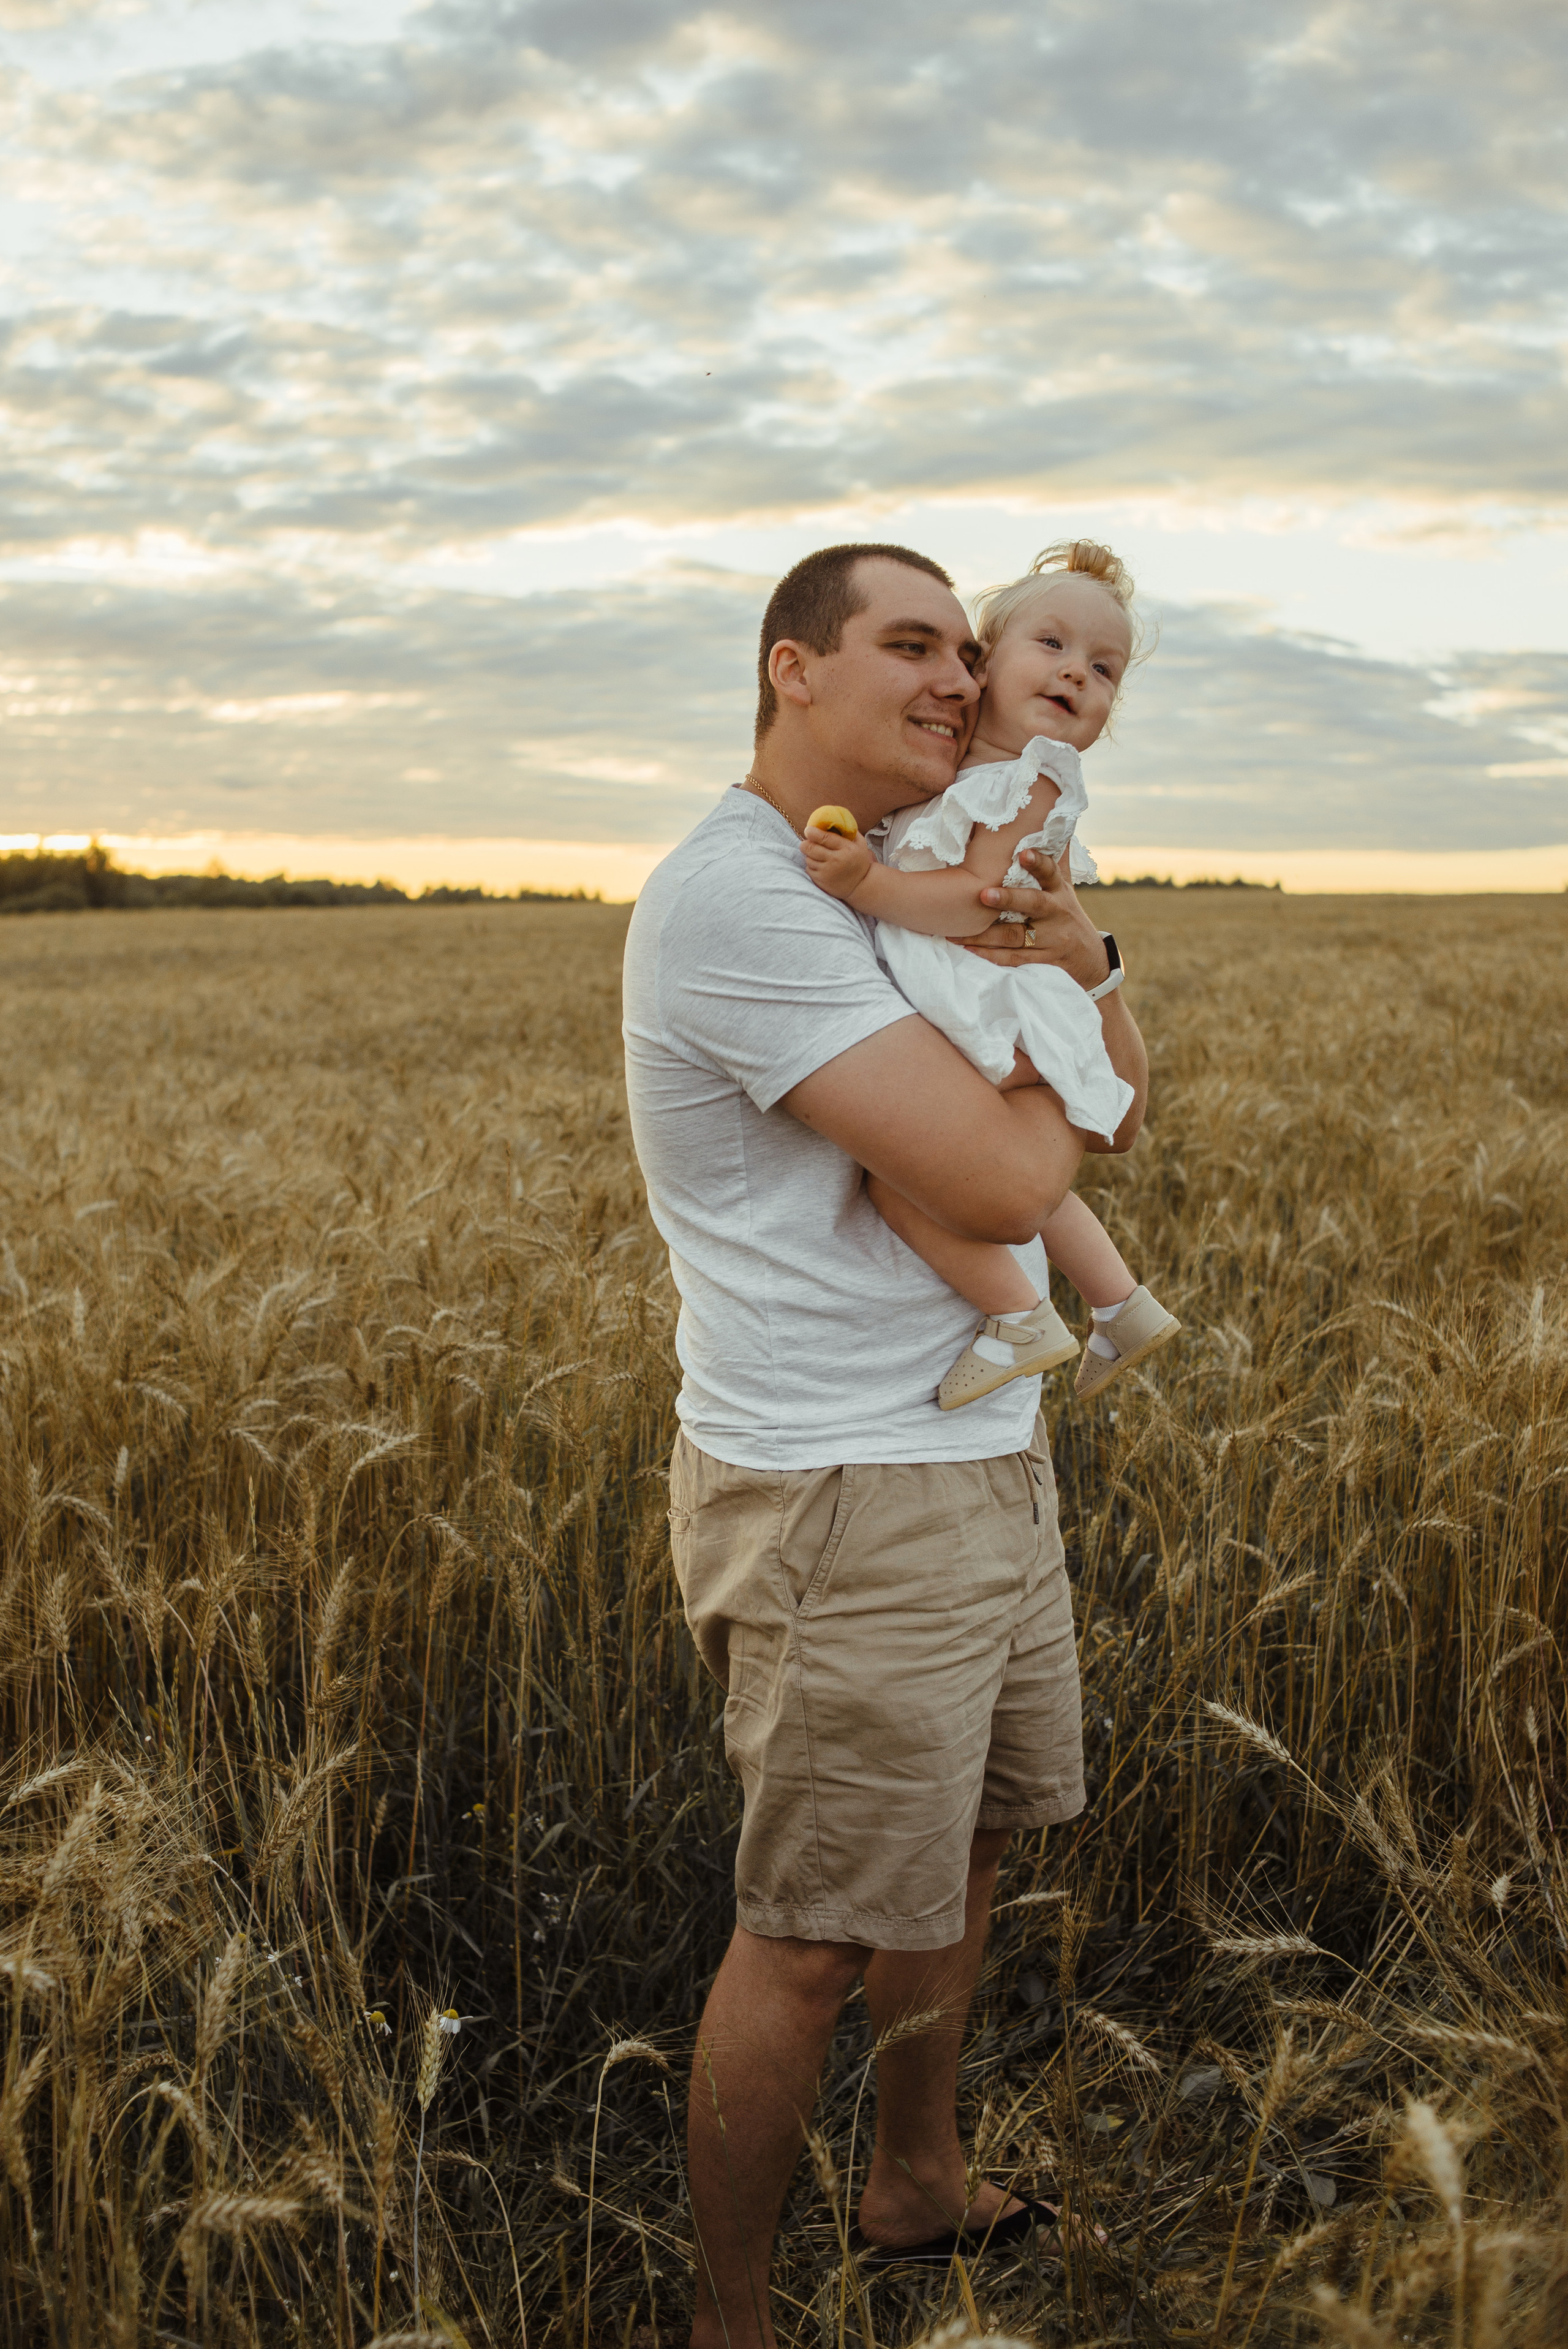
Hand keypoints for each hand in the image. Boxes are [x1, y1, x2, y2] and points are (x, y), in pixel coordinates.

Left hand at [802, 823, 874, 901]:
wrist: (861, 885)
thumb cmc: (859, 860)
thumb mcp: (860, 843)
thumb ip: (848, 831)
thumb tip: (834, 819)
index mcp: (846, 848)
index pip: (824, 837)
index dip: (812, 832)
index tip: (808, 830)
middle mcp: (835, 860)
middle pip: (811, 848)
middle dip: (806, 843)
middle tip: (807, 841)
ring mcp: (827, 872)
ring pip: (808, 858)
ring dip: (810, 855)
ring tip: (818, 855)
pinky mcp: (821, 881)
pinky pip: (808, 869)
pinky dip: (811, 865)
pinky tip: (820, 865)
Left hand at [956, 846, 1110, 990]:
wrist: (1090, 960)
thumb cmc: (1067, 915)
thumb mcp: (1065, 888)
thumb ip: (1054, 860)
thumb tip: (1053, 823)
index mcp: (1059, 892)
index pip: (1051, 872)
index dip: (1038, 862)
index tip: (1024, 852)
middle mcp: (1056, 913)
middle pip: (1033, 904)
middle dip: (1009, 899)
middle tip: (984, 894)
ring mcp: (1050, 940)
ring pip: (1015, 936)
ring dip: (985, 934)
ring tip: (957, 930)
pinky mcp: (1043, 961)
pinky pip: (1013, 959)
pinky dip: (990, 956)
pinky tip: (969, 949)